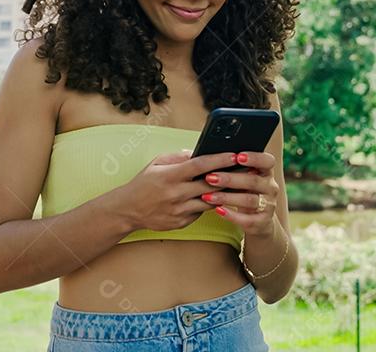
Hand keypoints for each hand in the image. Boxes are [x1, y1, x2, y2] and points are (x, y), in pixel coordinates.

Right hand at [117, 149, 238, 232]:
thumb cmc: (144, 183)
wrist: (128, 210)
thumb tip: (198, 152)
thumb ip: (178, 157)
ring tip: (240, 185)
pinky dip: (210, 205)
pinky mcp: (181, 223)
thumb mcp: (157, 163)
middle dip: (230, 177)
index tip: (234, 154)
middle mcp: (175, 194)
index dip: (218, 160)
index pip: (199, 165)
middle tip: (247, 170)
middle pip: (210, 185)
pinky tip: (222, 199)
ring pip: (209, 201)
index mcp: (170, 175)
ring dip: (225, 194)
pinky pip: (201, 212)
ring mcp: (179, 210)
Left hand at [200, 151, 278, 237]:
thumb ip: (235, 168)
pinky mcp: (263, 222)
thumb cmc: (244, 192)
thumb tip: (211, 156)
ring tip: (207, 196)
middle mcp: (271, 187)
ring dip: (227, 197)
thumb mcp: (244, 179)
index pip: (267, 161)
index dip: (255, 158)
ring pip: (249, 200)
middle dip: (230, 179)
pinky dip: (232, 215)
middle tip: (210, 177)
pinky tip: (218, 210)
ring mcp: (268, 205)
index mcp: (266, 172)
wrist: (258, 220)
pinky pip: (247, 219)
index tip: (238, 156)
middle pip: (253, 181)